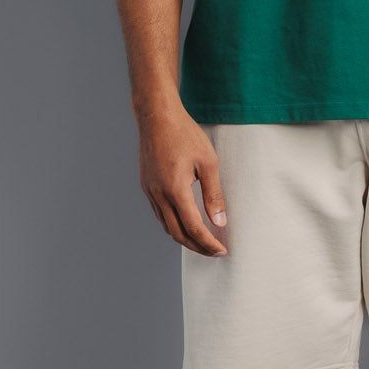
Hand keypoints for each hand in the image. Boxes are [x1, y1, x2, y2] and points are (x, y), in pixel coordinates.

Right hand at [138, 103, 227, 255]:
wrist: (157, 116)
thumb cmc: (185, 135)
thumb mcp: (208, 163)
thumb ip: (214, 195)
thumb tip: (219, 222)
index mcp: (175, 190)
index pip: (194, 228)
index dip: (208, 243)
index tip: (222, 251)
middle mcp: (159, 194)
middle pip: (177, 234)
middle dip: (197, 247)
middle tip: (214, 252)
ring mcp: (150, 191)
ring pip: (166, 226)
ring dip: (184, 238)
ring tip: (202, 241)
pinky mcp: (146, 186)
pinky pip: (159, 214)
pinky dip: (173, 225)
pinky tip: (185, 223)